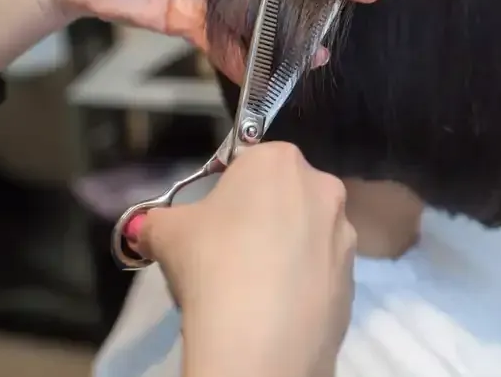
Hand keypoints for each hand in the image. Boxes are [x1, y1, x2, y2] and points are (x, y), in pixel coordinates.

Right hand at [129, 142, 355, 376]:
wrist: (261, 338)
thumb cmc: (213, 261)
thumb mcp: (165, 232)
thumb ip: (158, 220)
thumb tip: (147, 228)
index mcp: (280, 161)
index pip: (248, 163)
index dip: (225, 192)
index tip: (210, 223)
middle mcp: (323, 188)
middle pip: (282, 197)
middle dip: (257, 220)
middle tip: (226, 255)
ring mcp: (345, 235)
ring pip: (305, 235)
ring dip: (283, 252)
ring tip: (250, 289)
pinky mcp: (353, 279)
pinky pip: (319, 273)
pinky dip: (300, 286)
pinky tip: (274, 311)